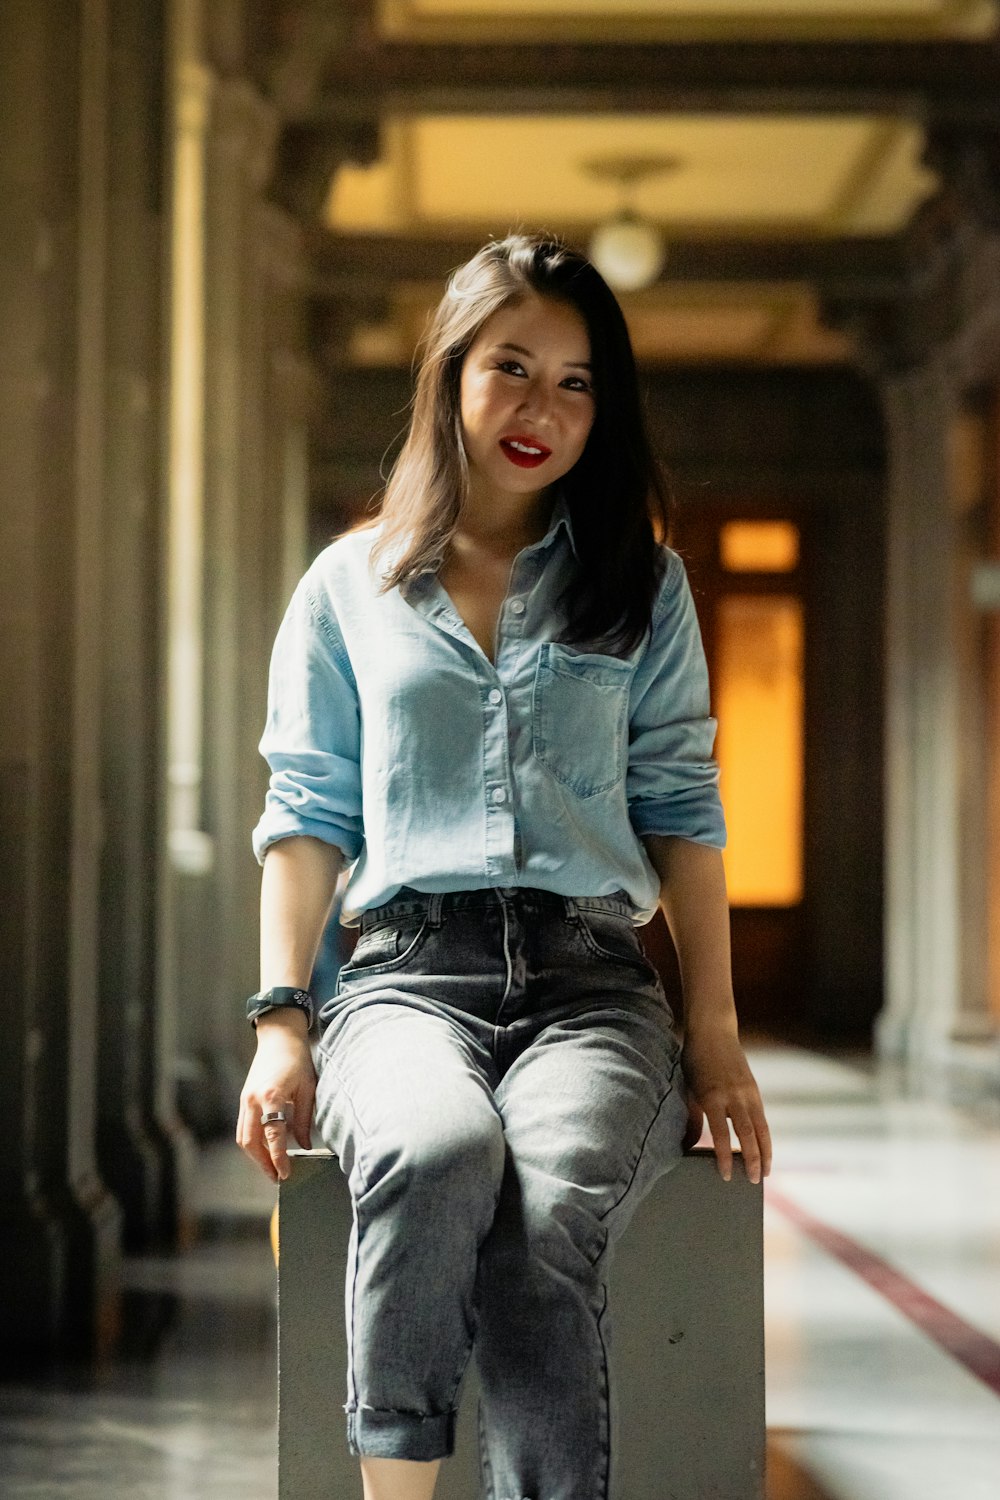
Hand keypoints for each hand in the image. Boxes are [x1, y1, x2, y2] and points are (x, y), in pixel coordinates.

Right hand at [237, 1013, 316, 1181]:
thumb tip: (305, 1146)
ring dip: (255, 1156)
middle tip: (278, 1177)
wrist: (279, 1037)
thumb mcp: (308, 1088)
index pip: (273, 1136)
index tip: (286, 1174)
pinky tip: (266, 1148)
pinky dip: (253, 1142)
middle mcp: (253, 1100)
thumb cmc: (297, 1059)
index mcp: (271, 1096)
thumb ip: (305, 1119)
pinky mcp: (243, 1099)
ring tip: (272, 1167)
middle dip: (263, 1163)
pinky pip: (244, 1127)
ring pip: (243, 1137)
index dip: (278, 1158)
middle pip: (251, 1142)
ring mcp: (245, 1100)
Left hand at [681, 1024, 770, 1184]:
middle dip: (752, 1159)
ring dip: (765, 1152)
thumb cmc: (694, 1062)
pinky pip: (762, 1118)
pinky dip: (765, 1136)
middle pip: (747, 1134)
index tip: (726, 1176)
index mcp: (712, 1096)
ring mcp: (747, 1092)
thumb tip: (687, 1147)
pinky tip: (765, 1150)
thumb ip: (692, 1119)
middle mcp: (733, 1096)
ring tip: (766, 1172)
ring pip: (761, 1128)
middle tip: (754, 1181)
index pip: (721, 1134)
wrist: (713, 1032)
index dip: (724, 1157)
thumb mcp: (688, 1089)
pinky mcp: (754, 1089)